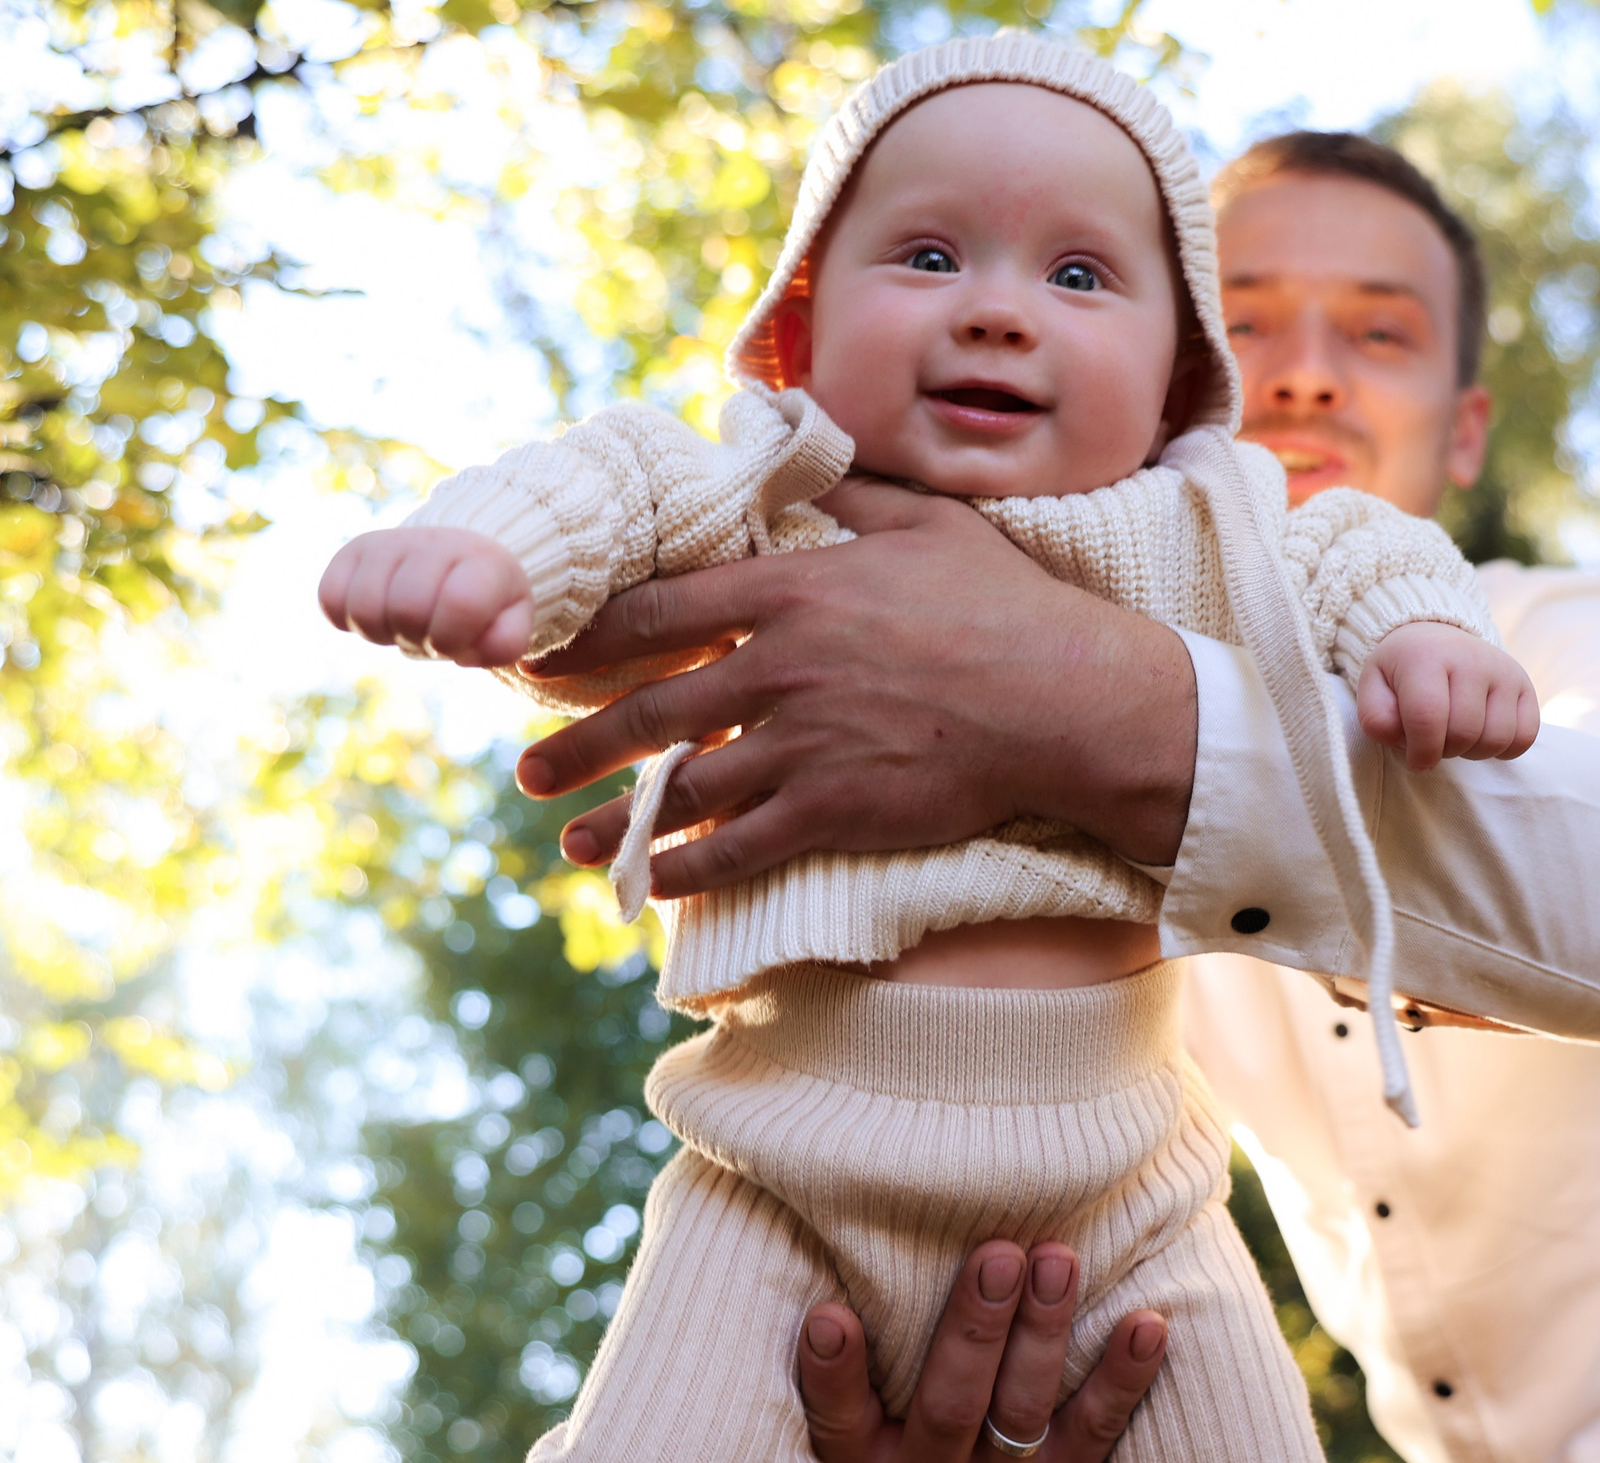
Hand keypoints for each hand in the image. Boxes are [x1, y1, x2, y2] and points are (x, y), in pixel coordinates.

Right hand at [316, 526, 536, 666]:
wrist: (458, 557)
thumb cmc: (485, 602)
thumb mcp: (510, 622)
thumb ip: (504, 643)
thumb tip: (468, 653)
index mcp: (483, 561)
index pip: (460, 604)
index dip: (453, 638)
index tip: (457, 639)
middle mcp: (434, 542)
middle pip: (406, 610)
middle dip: (418, 637)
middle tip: (430, 631)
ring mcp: (389, 544)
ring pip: (364, 609)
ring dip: (383, 632)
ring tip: (404, 622)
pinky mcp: (351, 552)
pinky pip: (329, 599)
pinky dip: (348, 620)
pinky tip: (377, 612)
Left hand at [512, 479, 1197, 897]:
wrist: (1070, 701)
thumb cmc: (1007, 606)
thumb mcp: (927, 522)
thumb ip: (849, 490)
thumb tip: (800, 441)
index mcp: (792, 590)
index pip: (661, 610)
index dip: (593, 637)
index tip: (548, 656)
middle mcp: (781, 667)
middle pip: (651, 710)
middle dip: (579, 746)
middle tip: (530, 771)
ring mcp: (805, 743)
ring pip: (684, 789)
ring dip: (618, 822)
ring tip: (569, 845)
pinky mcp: (836, 808)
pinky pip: (740, 848)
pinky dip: (688, 870)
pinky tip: (653, 883)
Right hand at [796, 1240, 1165, 1462]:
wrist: (985, 1423)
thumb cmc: (900, 1341)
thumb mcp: (863, 1331)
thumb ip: (842, 1301)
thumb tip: (815, 1210)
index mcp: (859, 1455)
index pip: (836, 1416)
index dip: (831, 1373)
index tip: (829, 1314)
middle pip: (947, 1408)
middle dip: (976, 1329)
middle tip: (999, 1253)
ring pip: (1020, 1417)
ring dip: (1044, 1335)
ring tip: (1059, 1261)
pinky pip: (1096, 1435)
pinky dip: (1123, 1379)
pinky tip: (1147, 1324)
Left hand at [1356, 621, 1540, 771]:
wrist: (1435, 639)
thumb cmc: (1401, 673)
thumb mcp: (1373, 689)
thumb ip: (1376, 719)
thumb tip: (1405, 741)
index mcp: (1425, 657)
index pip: (1427, 718)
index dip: (1420, 752)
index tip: (1415, 761)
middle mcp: (1471, 659)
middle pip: (1463, 733)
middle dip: (1444, 751)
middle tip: (1433, 741)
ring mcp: (1503, 670)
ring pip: (1496, 739)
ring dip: (1472, 752)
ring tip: (1456, 736)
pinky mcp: (1525, 684)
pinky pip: (1524, 737)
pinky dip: (1503, 749)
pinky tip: (1482, 735)